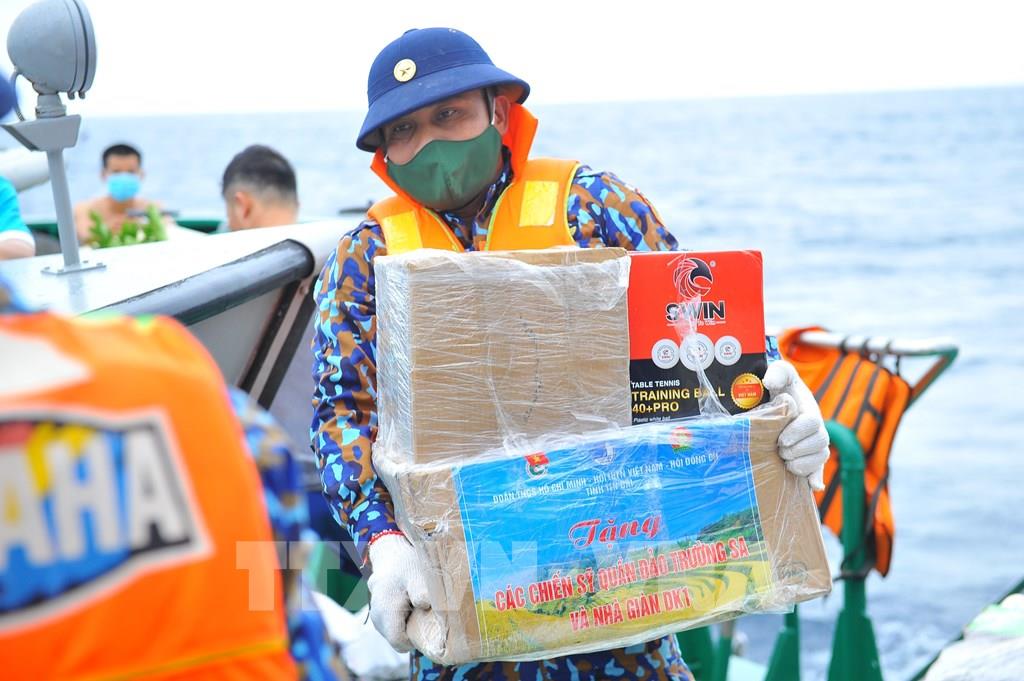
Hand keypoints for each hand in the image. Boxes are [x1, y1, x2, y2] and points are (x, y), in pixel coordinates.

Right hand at [366, 533, 441, 652]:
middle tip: (423, 612)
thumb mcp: (417, 574)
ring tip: (415, 605)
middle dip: (413, 632)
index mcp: (385, 610)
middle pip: (397, 640)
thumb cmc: (406, 565)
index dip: (416, 639)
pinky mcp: (378, 615)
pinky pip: (393, 626)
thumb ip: (421, 591)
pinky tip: (408, 605)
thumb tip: (424, 605)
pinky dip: (402, 620)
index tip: (427, 624)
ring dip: (408, 625)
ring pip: (395, 634)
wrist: (391, 554)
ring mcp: (375, 617)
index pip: (398, 642)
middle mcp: (377, 617)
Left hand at [763, 360, 829, 490]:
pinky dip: (816, 480)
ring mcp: (814, 446)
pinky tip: (813, 487)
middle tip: (779, 449)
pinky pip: (818, 472)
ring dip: (801, 464)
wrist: (777, 405)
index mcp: (810, 411)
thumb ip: (779, 371)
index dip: (798, 432)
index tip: (781, 438)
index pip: (813, 423)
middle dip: (796, 450)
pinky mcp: (809, 460)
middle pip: (818, 444)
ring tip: (784, 461)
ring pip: (818, 459)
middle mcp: (816, 430)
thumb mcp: (780, 375)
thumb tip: (770, 382)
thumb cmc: (780, 389)